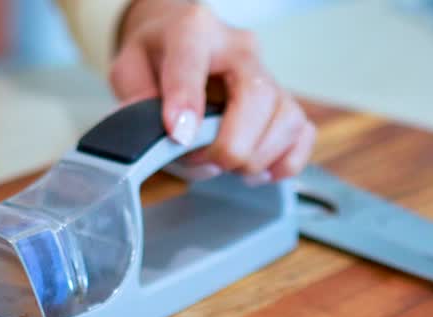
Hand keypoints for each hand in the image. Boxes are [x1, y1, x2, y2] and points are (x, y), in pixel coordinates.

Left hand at [110, 0, 314, 182]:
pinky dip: (285, 161)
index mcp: (194, 30)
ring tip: (227, 167)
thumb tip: (151, 134)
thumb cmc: (160, 54)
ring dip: (258, 156)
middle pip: (258, 94)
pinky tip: (258, 170)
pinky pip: (302, 133)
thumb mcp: (130, 67)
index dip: (187, 102)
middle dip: (233, 144)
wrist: (182, 41)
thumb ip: (135, 97)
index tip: (179, 137)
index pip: (192, 61)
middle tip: (207, 162)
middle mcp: (239, 48)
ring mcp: (268, 73)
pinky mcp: (283, 100)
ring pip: (286, 117)